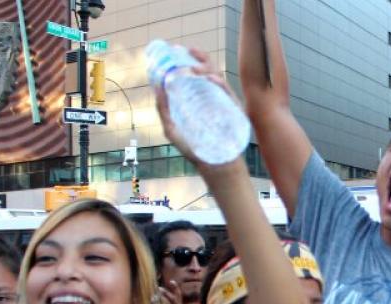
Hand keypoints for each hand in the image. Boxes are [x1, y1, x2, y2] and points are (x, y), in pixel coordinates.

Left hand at [153, 47, 241, 165]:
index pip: (196, 75)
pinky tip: (209, 79)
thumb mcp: (172, 129)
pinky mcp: (233, 110)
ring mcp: (223, 103)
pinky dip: (218, 83)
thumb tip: (157, 88)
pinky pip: (228, 92)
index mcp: (199, 99)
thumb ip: (164, 110)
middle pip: (208, 71)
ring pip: (217, 77)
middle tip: (187, 51)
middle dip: (199, 58)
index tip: (177, 51)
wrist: (213, 165)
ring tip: (193, 69)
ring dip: (206, 69)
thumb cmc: (194, 149)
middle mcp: (212, 98)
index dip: (188, 61)